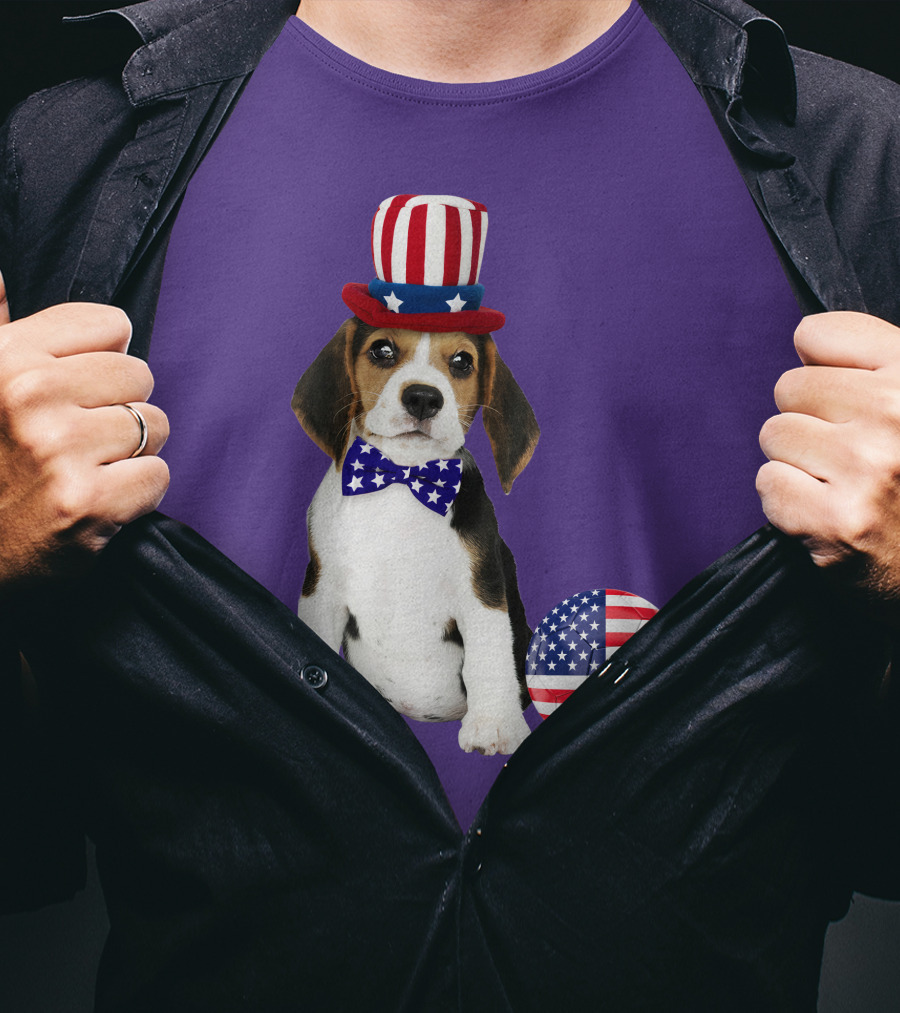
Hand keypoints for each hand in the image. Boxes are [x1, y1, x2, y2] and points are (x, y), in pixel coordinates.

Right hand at [0, 271, 168, 590]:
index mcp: (6, 357)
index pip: (112, 324)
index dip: (104, 359)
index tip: (79, 388)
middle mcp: (29, 395)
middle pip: (140, 375)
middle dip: (120, 407)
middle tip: (80, 439)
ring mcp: (59, 449)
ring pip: (154, 425)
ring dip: (132, 452)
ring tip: (87, 469)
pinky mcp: (86, 502)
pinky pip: (157, 476)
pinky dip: (138, 493)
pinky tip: (99, 500)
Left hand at [758, 312, 899, 612]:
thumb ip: (869, 362)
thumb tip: (803, 338)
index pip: (816, 333)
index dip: (819, 366)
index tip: (842, 396)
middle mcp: (896, 414)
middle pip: (789, 387)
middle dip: (808, 419)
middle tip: (849, 454)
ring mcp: (868, 468)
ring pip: (774, 435)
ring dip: (797, 461)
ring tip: (841, 483)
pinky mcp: (838, 520)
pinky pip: (768, 484)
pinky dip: (788, 502)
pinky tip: (827, 512)